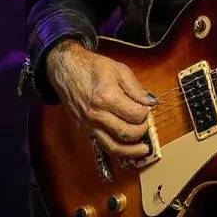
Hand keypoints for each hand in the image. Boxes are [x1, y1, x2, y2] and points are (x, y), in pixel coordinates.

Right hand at [45, 40, 156, 158]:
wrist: (65, 69)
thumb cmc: (91, 66)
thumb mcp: (118, 70)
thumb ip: (136, 88)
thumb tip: (151, 102)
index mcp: (106, 97)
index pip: (135, 115)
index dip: (146, 113)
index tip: (148, 108)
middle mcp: (96, 114)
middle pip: (127, 133)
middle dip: (142, 130)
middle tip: (146, 122)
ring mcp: (89, 124)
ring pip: (114, 147)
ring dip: (132, 150)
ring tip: (144, 149)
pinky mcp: (84, 129)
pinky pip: (103, 145)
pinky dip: (117, 150)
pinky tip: (128, 149)